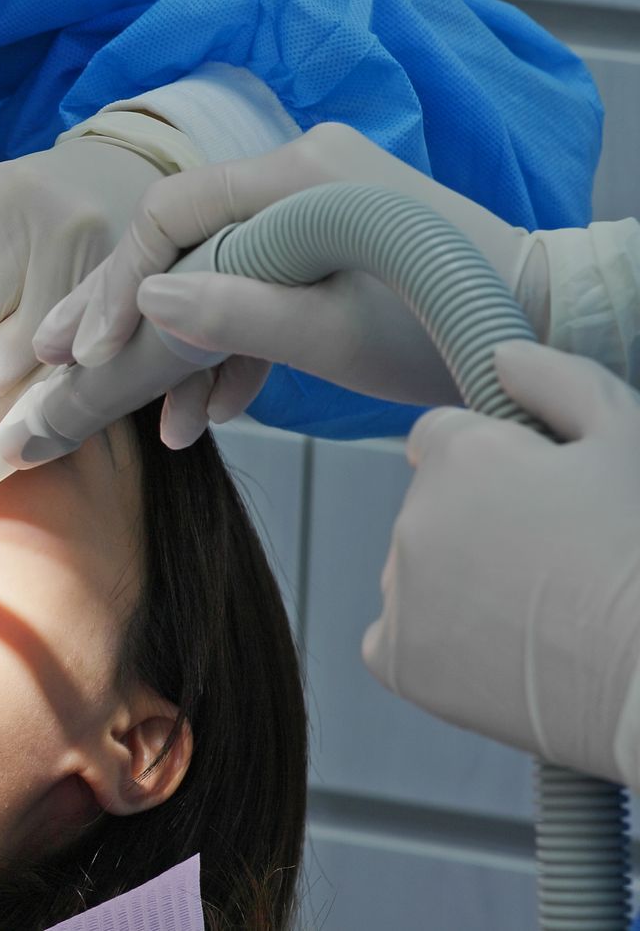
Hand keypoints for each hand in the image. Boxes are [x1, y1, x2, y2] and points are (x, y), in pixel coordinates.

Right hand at [33, 122, 533, 444]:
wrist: (533, 325)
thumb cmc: (438, 326)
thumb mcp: (326, 333)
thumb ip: (232, 314)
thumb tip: (146, 303)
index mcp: (296, 178)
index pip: (171, 216)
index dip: (118, 287)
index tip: (86, 352)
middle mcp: (298, 172)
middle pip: (183, 242)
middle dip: (125, 315)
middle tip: (58, 363)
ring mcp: (313, 205)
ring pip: (215, 271)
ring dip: (183, 346)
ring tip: (150, 420)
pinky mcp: (327, 240)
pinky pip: (256, 283)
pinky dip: (232, 343)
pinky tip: (209, 411)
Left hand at [364, 341, 639, 785]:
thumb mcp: (629, 439)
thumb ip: (559, 380)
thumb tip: (501, 356)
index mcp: (460, 458)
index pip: (442, 439)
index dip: (496, 464)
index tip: (543, 501)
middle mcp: (413, 519)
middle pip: (429, 505)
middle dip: (476, 520)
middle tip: (554, 561)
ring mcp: (400, 592)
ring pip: (415, 569)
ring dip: (456, 579)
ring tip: (540, 611)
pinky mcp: (397, 659)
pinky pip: (399, 636)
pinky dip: (435, 643)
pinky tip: (500, 651)